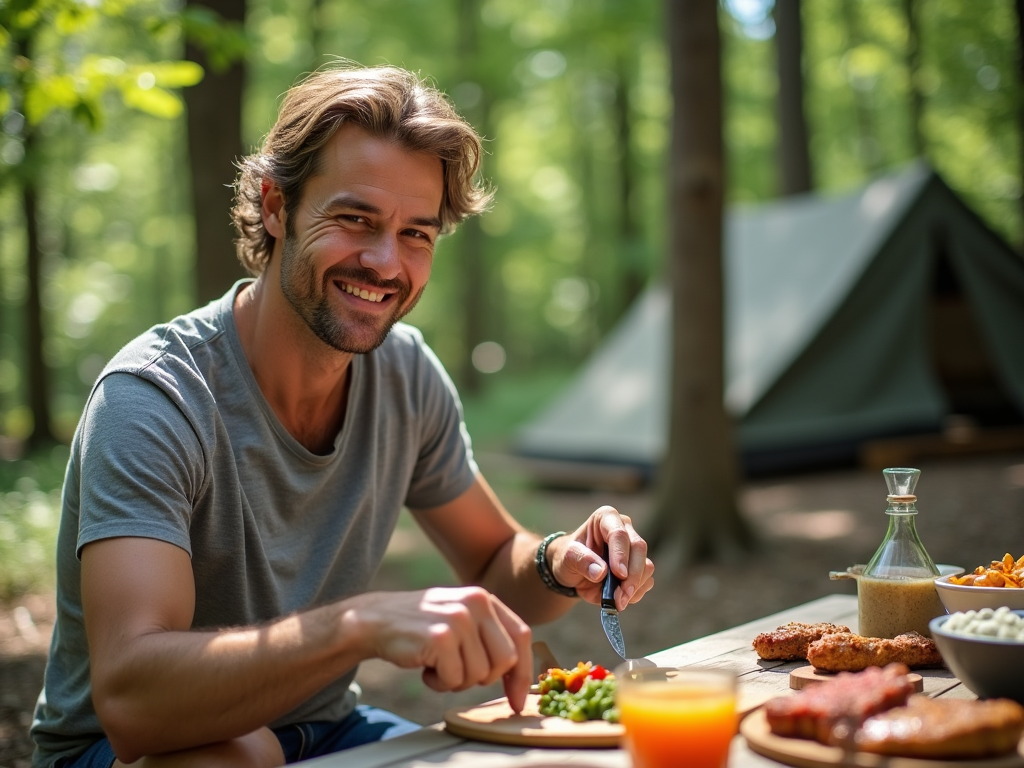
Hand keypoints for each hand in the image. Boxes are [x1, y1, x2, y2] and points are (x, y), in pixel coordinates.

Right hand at [348, 587, 532, 711]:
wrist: (376, 620)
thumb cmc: (422, 626)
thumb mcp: (461, 617)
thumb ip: (489, 634)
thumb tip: (519, 675)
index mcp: (485, 598)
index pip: (521, 636)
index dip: (523, 672)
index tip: (518, 700)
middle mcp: (476, 603)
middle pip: (505, 660)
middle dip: (485, 678)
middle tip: (459, 672)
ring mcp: (458, 619)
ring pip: (479, 674)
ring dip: (457, 680)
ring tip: (436, 664)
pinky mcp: (440, 637)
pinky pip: (454, 679)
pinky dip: (439, 683)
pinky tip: (425, 668)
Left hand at [547, 507, 654, 610]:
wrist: (573, 571)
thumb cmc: (569, 557)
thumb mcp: (567, 557)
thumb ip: (581, 561)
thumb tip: (601, 572)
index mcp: (606, 518)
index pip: (618, 534)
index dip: (621, 555)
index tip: (619, 574)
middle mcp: (625, 530)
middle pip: (638, 549)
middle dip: (632, 576)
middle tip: (620, 597)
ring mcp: (634, 549)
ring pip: (646, 566)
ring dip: (633, 588)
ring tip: (616, 601)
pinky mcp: (639, 567)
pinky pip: (646, 581)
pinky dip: (635, 594)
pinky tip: (619, 599)